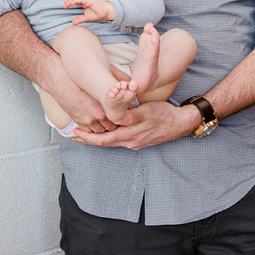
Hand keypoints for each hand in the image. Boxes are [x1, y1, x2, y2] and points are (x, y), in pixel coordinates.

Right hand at [43, 57, 119, 132]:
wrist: (60, 78)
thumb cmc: (81, 76)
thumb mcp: (101, 77)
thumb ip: (117, 83)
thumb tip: (128, 85)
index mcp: (105, 106)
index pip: (120, 119)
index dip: (122, 117)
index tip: (123, 114)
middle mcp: (96, 115)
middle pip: (111, 127)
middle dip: (114, 124)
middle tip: (116, 119)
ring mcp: (86, 120)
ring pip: (100, 131)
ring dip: (103, 127)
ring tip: (106, 121)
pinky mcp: (77, 120)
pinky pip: (88, 131)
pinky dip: (92, 129)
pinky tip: (94, 122)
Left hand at [63, 0, 115, 24]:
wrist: (107, 13)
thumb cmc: (99, 14)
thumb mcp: (86, 17)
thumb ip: (80, 19)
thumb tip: (73, 23)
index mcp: (84, 2)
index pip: (75, 0)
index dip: (69, 2)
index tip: (65, 6)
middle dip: (69, 1)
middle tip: (64, 5)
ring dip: (71, 0)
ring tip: (67, 4)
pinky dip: (76, 0)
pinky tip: (72, 3)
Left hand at [72, 100, 199, 148]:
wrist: (181, 123)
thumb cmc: (164, 114)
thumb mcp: (146, 111)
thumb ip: (130, 115)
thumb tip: (115, 116)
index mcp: (130, 135)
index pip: (103, 140)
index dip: (88, 138)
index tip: (75, 133)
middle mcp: (130, 142)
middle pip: (105, 143)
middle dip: (89, 139)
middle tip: (74, 135)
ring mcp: (135, 142)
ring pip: (112, 142)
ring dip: (98, 138)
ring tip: (86, 133)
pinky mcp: (139, 139)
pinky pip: (120, 140)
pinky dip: (109, 136)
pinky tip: (107, 131)